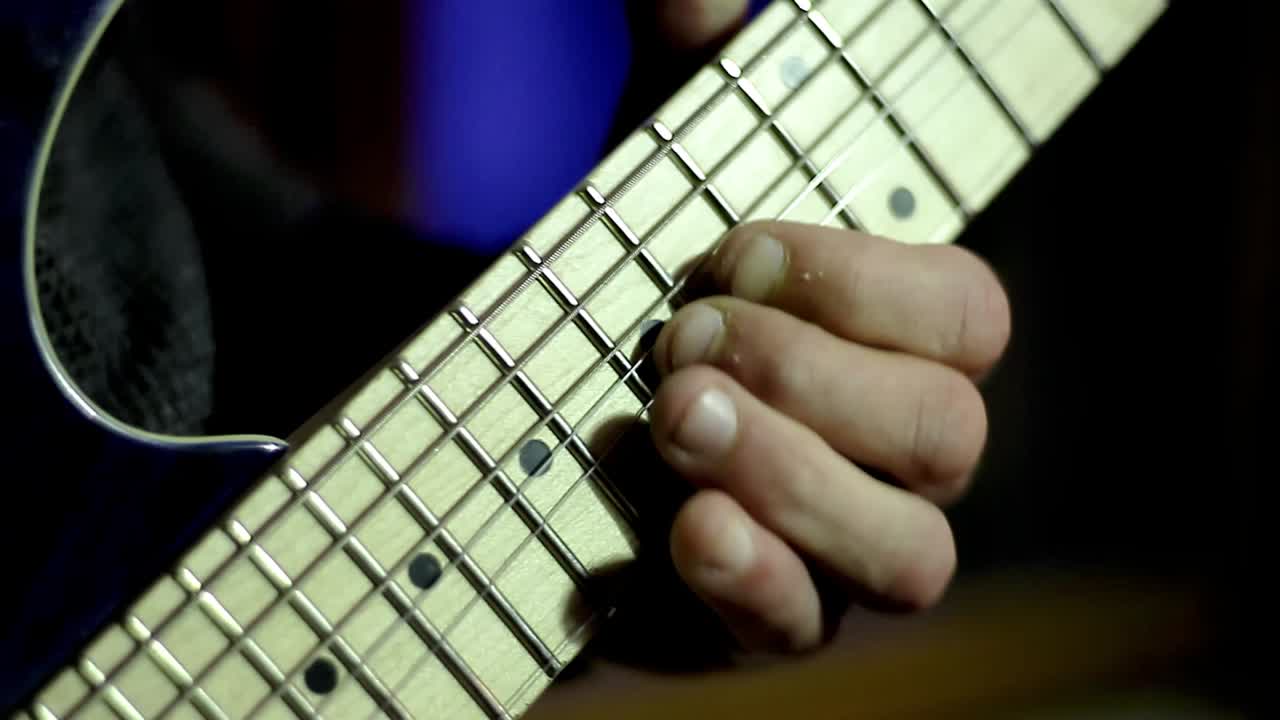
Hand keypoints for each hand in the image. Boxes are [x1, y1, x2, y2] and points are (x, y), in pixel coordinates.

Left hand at [648, 221, 1010, 652]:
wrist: (601, 477)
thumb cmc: (674, 350)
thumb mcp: (707, 284)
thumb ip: (737, 256)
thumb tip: (734, 250)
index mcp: (920, 361)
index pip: (966, 315)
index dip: (855, 281)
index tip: (737, 260)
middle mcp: (918, 470)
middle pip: (947, 430)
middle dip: (803, 373)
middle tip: (684, 343)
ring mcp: (861, 561)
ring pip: (906, 550)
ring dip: (785, 471)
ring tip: (680, 417)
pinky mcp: (786, 629)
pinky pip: (807, 626)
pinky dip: (754, 573)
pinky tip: (695, 526)